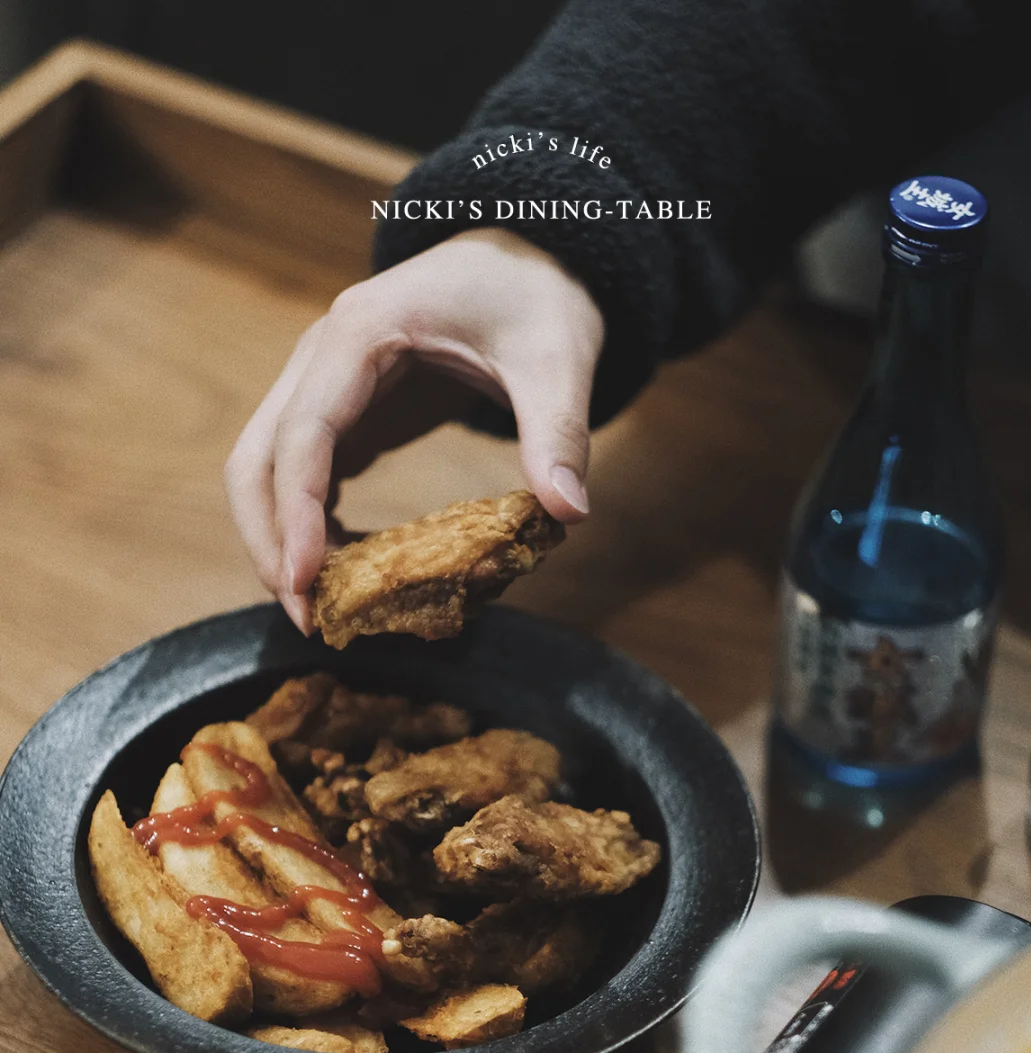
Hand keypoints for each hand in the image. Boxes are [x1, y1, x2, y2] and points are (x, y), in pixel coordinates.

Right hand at [224, 228, 603, 631]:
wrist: (529, 251)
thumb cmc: (535, 294)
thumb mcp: (557, 359)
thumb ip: (559, 433)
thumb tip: (567, 513)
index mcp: (360, 334)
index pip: (304, 434)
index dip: (296, 513)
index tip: (305, 580)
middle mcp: (322, 356)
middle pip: (257, 457)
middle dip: (270, 540)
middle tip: (307, 617)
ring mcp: (326, 383)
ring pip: (266, 468)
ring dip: (280, 539)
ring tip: (320, 609)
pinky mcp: (346, 409)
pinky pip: (305, 472)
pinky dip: (311, 524)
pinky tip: (345, 571)